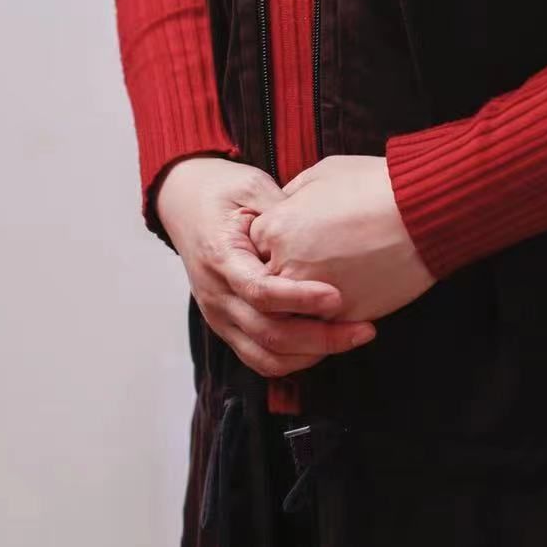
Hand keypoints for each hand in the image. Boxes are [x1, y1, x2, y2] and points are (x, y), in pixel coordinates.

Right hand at [155, 155, 378, 379]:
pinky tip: (324, 344)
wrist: (184, 202)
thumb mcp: (253, 187)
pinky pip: (259, 357)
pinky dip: (293, 358)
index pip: (260, 291)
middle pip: (267, 334)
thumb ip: (285, 212)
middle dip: (319, 338)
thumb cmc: (223, 191)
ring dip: (310, 355)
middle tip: (362, 330)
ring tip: (350, 338)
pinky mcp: (227, 326)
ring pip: (264, 356)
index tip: (337, 297)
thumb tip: (326, 231)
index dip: (299, 299)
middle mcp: (216, 295)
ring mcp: (219, 315)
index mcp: (220, 257)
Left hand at [249, 154, 437, 324]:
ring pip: (292, 316)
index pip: (256, 250)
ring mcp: (311, 298)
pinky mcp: (341, 318)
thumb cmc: (373, 185)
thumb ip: (294, 193)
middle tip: (307, 275)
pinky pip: (325, 327)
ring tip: (326, 298)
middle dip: (282, 283)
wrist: (419, 212)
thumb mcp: (323, 173)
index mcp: (275, 228)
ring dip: (303, 311)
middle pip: (268, 288)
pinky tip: (350, 302)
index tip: (294, 244)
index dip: (274, 247)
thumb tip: (287, 204)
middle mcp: (285, 266)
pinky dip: (332, 321)